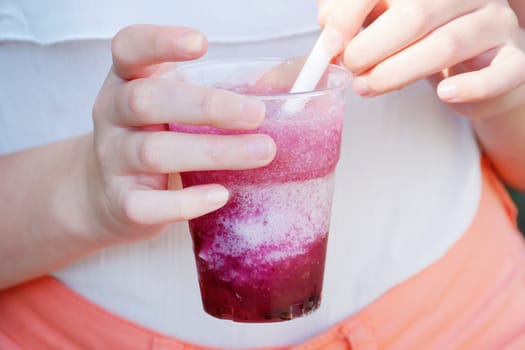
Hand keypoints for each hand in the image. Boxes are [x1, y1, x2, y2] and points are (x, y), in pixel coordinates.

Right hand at [87, 25, 275, 241]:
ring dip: (213, 152)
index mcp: (128, 80)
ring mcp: (113, 160)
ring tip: (262, 152)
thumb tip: (302, 72)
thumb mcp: (177, 104)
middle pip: (146, 100)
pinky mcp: (123, 203)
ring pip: (154, 152)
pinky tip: (221, 195)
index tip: (201, 43)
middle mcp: (113, 115)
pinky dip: (187, 202)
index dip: (160, 42)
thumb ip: (226, 87)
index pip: (129, 48)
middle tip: (256, 114)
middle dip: (206, 106)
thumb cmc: (159, 137)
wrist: (108, 194)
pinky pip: (150, 204)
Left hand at [318, 0, 524, 119]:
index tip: (331, 41)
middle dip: (372, 46)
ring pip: (447, 44)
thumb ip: (356, 19)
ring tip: (367, 88)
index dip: (352, 11)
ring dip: (398, 72)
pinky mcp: (514, 59)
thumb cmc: (422, 42)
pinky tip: (443, 93)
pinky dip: (469, 85)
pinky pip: (501, 72)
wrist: (474, 68)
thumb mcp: (385, 24)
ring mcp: (495, 23)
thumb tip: (328, 25)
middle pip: (416, 13)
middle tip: (350, 68)